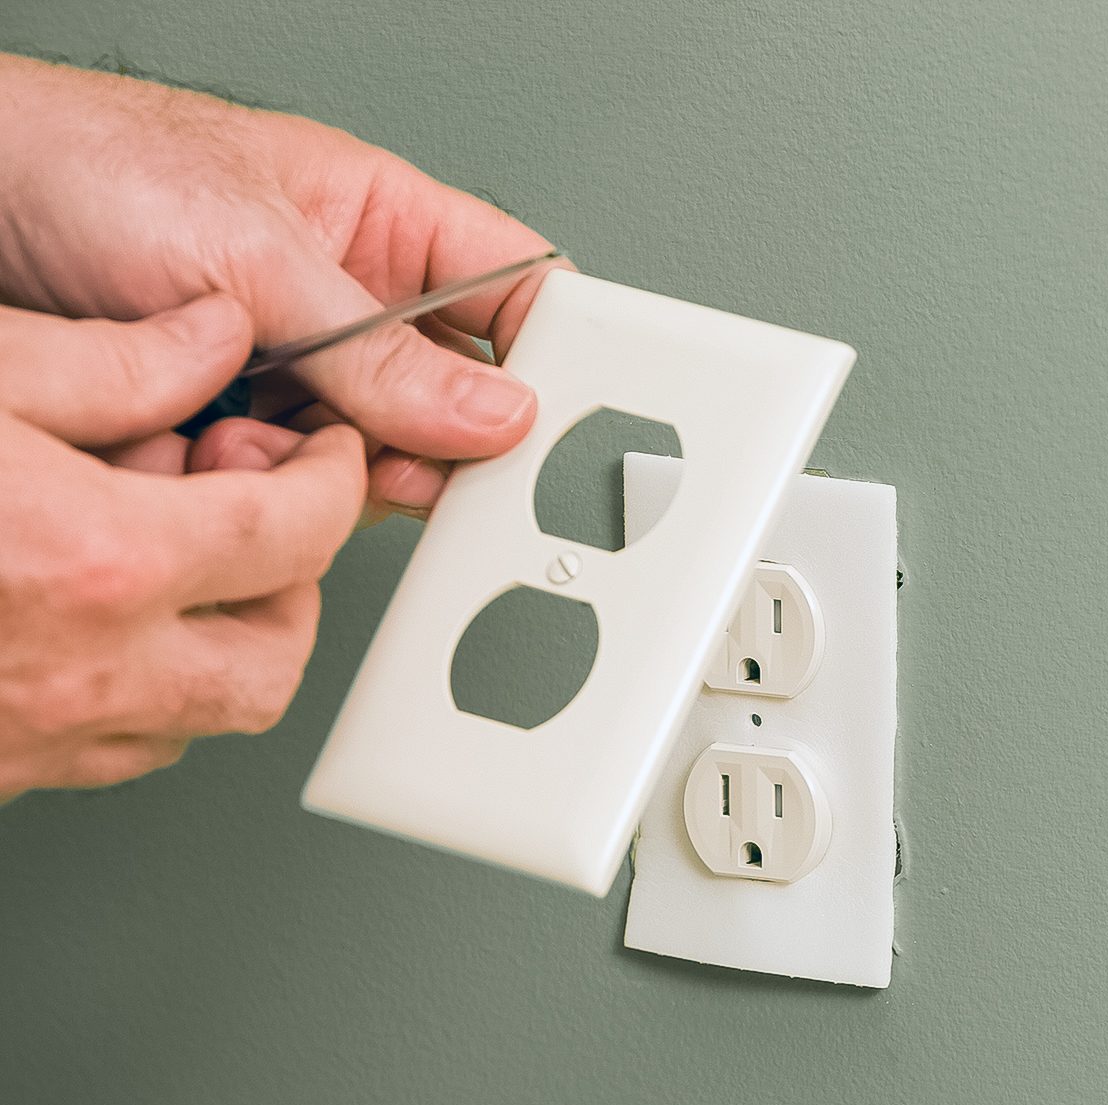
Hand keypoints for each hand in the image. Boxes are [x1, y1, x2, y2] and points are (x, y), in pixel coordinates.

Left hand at [0, 53, 565, 513]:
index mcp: (389, 224)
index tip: (567, 417)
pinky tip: (239, 452)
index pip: (519, 287)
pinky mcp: (252, 423)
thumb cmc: (94, 167)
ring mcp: (307, 367)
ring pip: (384, 448)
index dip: (560, 349)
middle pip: (460, 392)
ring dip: (348, 467)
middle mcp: (359, 301)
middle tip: (417, 460)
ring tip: (287, 440)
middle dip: (443, 439)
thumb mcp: (256, 254)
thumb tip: (492, 409)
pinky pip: (311, 478)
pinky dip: (284, 488)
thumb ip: (380, 347)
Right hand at [0, 297, 365, 798]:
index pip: (297, 530)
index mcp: (102, 559)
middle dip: (294, 581)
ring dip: (225, 638)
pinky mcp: (3, 771)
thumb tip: (209, 337)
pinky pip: (124, 745)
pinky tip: (100, 617)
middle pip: (278, 651)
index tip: (324, 453)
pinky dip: (149, 685)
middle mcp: (89, 668)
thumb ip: (113, 362)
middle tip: (256, 514)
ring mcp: (44, 735)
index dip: (330, 478)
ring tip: (170, 557)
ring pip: (208, 712)